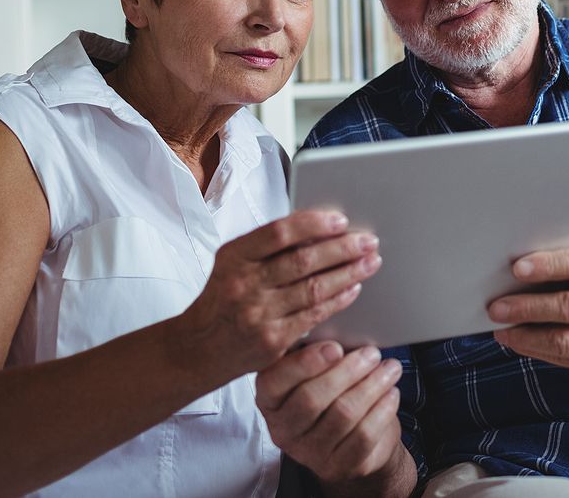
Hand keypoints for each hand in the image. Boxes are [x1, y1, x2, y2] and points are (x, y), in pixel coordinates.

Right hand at [174, 210, 379, 384]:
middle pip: (303, 261)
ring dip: (349, 273)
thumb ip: (267, 246)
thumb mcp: (233, 263)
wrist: (198, 348)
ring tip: (370, 262)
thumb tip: (317, 226)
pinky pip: (314, 315)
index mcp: (234, 257)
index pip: (279, 233)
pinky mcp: (272, 340)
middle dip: (343, 249)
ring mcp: (258, 314)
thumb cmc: (223, 298)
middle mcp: (244, 284)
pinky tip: (354, 288)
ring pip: (314, 288)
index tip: (340, 220)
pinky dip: (338, 300)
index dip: (314, 224)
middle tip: (368, 241)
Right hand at [256, 341, 405, 486]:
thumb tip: (341, 327)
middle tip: (371, 353)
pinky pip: (363, 436)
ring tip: (390, 368)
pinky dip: (382, 410)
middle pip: (311, 399)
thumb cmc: (333, 393)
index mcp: (270, 399)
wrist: (353, 439)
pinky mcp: (337, 465)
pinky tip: (391, 393)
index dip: (304, 363)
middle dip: (347, 371)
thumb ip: (320, 352)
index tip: (334, 347)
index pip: (274, 381)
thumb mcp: (319, 370)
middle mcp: (283, 429)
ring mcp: (308, 452)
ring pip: (342, 415)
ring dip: (372, 386)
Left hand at [487, 243, 568, 375]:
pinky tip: (519, 340)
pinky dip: (537, 350)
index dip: (549, 266)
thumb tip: (534, 258)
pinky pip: (566, 359)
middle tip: (497, 306)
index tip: (517, 268)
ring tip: (501, 328)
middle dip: (528, 308)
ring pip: (565, 342)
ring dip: (526, 336)